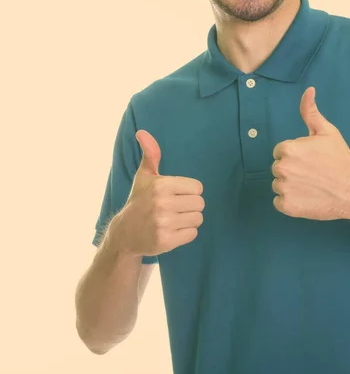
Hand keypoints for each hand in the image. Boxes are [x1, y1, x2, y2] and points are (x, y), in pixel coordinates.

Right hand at [109, 130, 204, 256]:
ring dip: (189, 220)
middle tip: (175, 209)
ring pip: (198, 219)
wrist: (124, 233)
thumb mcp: (144, 177)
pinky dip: (185, 234)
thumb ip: (151, 154)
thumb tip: (142, 132)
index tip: (176, 195)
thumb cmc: (139, 201)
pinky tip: (172, 231)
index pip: (198, 187)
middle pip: (200, 203)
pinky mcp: (166, 241)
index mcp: (162, 185)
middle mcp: (162, 203)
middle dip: (190, 207)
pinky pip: (193, 234)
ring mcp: (164, 224)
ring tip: (173, 220)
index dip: (189, 192)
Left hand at [271, 87, 349, 220]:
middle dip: (292, 169)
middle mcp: (282, 168)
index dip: (296, 155)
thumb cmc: (341, 160)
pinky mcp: (287, 207)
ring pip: (278, 185)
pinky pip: (279, 202)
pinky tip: (307, 198)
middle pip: (278, 167)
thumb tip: (308, 90)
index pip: (281, 151)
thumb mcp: (327, 132)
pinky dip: (290, 202)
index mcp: (288, 149)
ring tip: (311, 186)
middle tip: (313, 173)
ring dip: (290, 186)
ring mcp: (284, 189)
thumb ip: (310, 112)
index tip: (311, 160)